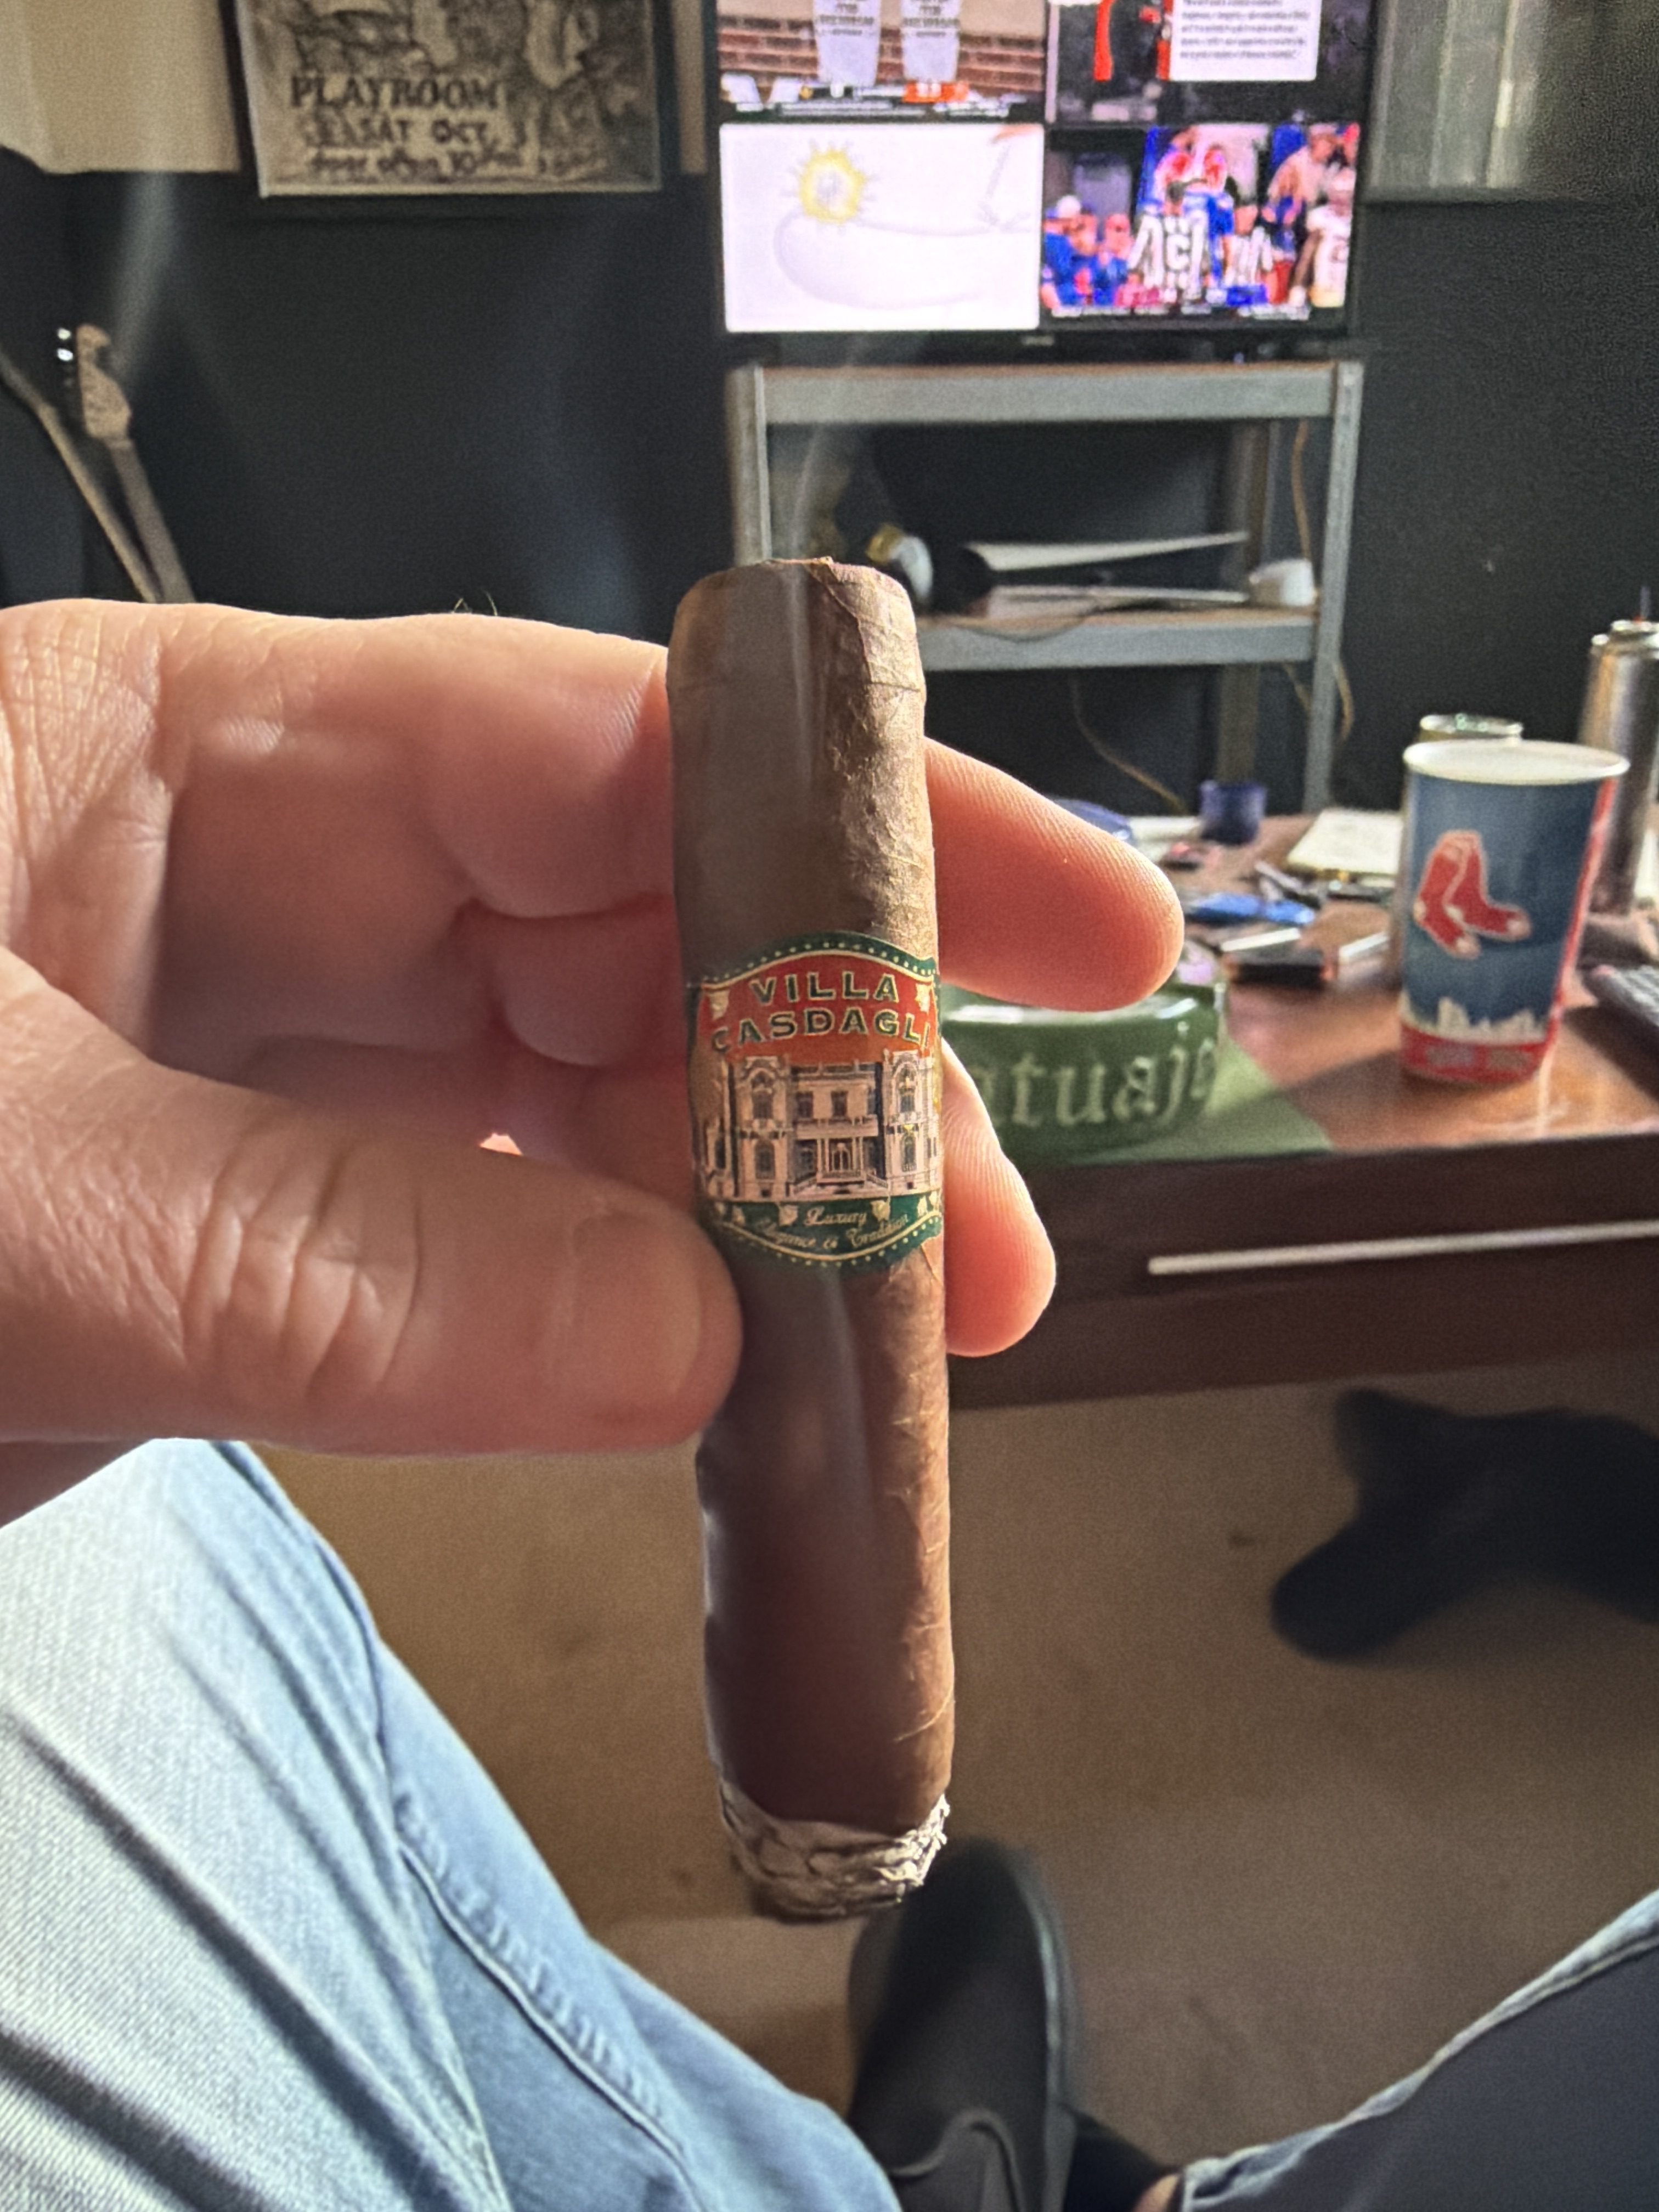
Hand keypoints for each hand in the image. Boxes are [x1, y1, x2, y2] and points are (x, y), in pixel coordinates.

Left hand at [0, 601, 1179, 1477]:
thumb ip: (308, 1255)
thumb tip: (678, 1336)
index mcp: (177, 759)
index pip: (591, 745)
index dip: (854, 825)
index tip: (1071, 925)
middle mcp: (246, 895)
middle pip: (620, 939)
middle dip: (827, 1079)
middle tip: (973, 1248)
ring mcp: (246, 1075)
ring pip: (573, 1112)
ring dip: (740, 1230)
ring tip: (875, 1359)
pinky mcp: (236, 1240)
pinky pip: (479, 1256)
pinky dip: (606, 1330)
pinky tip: (713, 1389)